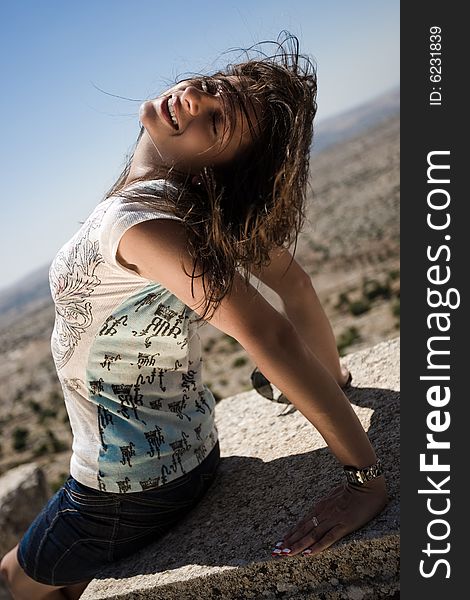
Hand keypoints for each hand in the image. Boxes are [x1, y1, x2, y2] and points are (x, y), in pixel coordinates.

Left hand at [271, 477, 387, 557]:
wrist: (366, 485)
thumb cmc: (352, 490)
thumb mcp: (333, 496)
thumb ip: (325, 505)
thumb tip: (318, 512)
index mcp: (320, 507)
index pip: (302, 523)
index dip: (291, 533)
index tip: (280, 542)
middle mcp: (323, 513)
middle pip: (303, 530)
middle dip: (289, 541)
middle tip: (277, 551)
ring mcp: (333, 519)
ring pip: (312, 535)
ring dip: (298, 545)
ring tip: (286, 553)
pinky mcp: (344, 525)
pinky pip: (329, 537)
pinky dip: (317, 546)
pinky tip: (308, 553)